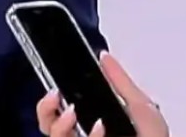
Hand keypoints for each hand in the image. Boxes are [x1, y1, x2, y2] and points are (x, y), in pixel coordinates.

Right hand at [36, 52, 169, 136]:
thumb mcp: (141, 106)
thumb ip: (120, 81)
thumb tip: (104, 57)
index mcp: (93, 123)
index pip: (60, 111)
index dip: (50, 99)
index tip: (54, 86)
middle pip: (48, 125)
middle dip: (45, 109)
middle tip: (55, 96)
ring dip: (59, 124)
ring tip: (72, 113)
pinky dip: (90, 136)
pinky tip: (99, 128)